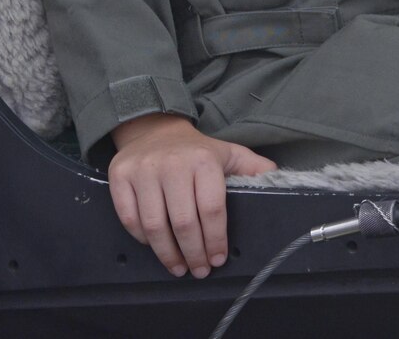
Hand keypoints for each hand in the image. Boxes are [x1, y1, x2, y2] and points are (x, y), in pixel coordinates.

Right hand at [108, 114, 277, 277]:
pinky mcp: (119, 176)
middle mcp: (171, 164)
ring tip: (178, 267)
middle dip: (194, 253)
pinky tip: (156, 247)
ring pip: (154, 225)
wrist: (153, 128)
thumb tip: (279, 180)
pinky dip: (143, 239)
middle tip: (199, 270)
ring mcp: (142, 170)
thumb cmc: (195, 150)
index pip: (212, 209)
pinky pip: (130, 218)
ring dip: (167, 253)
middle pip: (183, 222)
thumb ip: (253, 168)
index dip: (216, 239)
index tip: (218, 259)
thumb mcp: (228, 153)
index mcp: (203, 160)